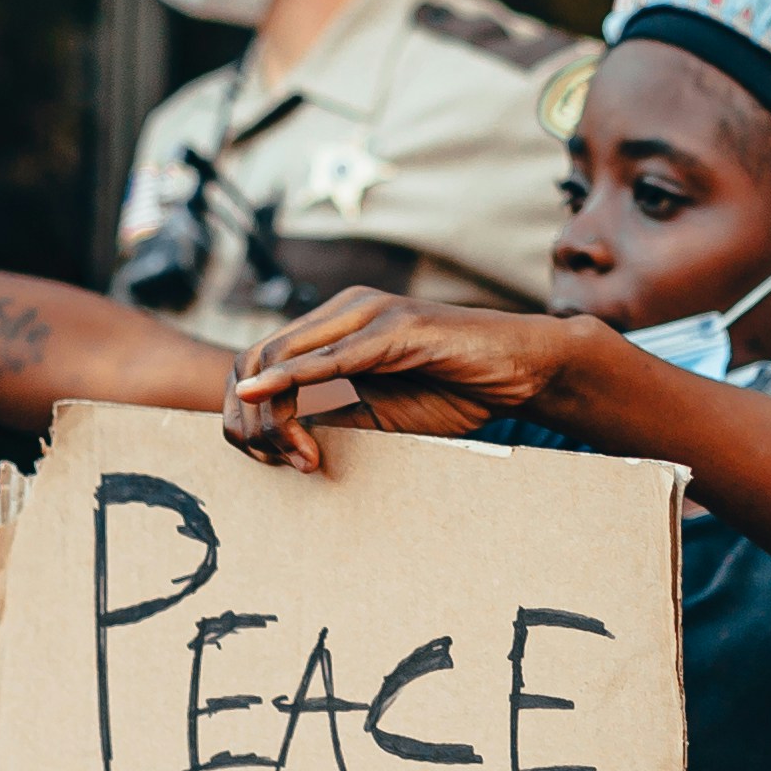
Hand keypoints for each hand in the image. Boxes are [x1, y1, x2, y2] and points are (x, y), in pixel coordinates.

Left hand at [221, 293, 593, 472]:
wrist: (520, 370)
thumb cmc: (457, 389)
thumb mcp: (379, 413)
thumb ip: (333, 419)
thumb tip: (283, 442)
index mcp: (337, 325)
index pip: (261, 359)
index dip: (250, 413)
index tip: (269, 459)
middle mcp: (345, 310)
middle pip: (256, 355)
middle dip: (250, 416)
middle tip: (271, 461)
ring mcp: (368, 313)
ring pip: (281, 355)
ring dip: (273, 414)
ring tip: (293, 455)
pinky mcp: (394, 328)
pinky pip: (328, 357)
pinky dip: (291, 381)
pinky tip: (265, 399)